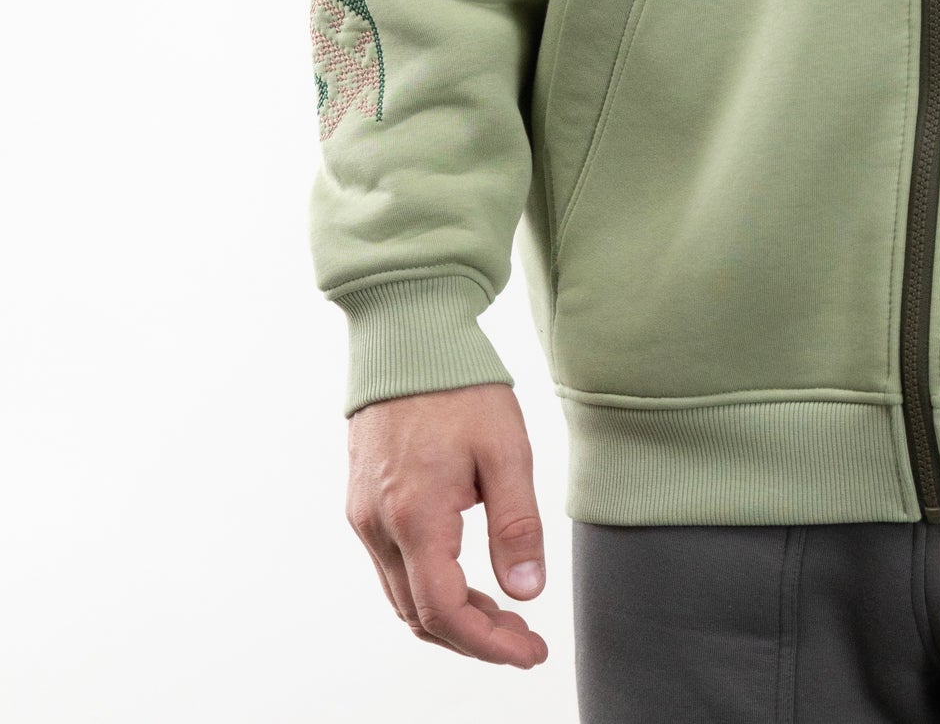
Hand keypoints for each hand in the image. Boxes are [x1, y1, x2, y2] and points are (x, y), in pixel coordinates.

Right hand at [345, 382, 548, 666]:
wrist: (405, 334)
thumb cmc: (458, 383)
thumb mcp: (505, 449)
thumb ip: (516, 525)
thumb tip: (527, 592)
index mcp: (416, 515)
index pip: (446, 612)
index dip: (489, 644)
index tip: (530, 652)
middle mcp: (379, 526)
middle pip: (421, 616)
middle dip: (475, 638)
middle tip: (525, 637)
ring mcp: (364, 517)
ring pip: (403, 597)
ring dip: (452, 617)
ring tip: (505, 612)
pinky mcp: (362, 504)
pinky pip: (392, 569)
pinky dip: (429, 588)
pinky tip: (467, 577)